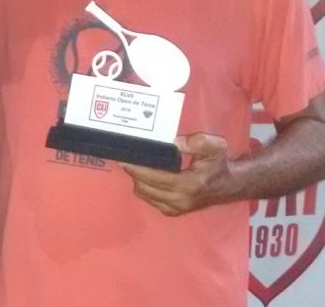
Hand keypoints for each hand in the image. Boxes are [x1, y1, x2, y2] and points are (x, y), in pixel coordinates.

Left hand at [120, 133, 235, 215]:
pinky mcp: (174, 212)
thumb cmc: (219, 164)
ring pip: (145, 195)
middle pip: (144, 188)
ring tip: (139, 167)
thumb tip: (175, 143)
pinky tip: (148, 178)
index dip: (136, 169)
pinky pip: (151, 201)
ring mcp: (176, 209)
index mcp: (189, 185)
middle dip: (134, 174)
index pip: (154, 178)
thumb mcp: (214, 146)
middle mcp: (180, 200)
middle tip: (129, 159)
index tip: (124, 158)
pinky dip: (146, 190)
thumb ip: (196, 142)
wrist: (230, 185)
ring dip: (139, 181)